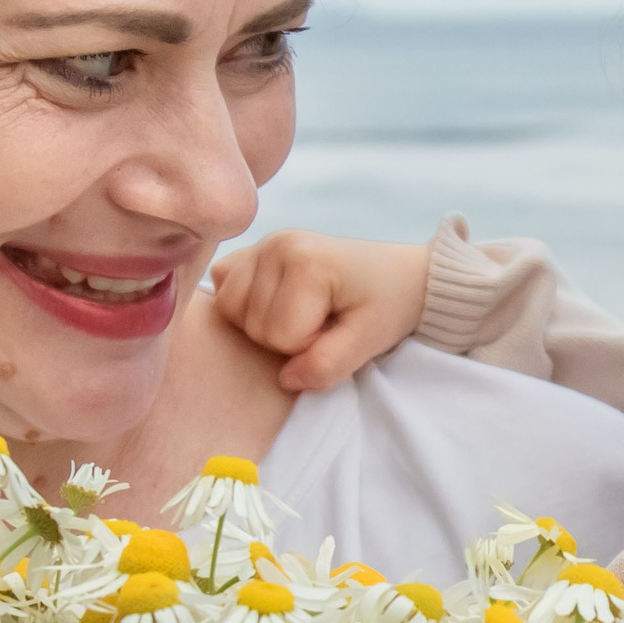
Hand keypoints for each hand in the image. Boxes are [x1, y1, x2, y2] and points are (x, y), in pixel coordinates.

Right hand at [209, 231, 432, 392]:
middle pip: (252, 325)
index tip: (338, 328)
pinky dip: (244, 302)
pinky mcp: (254, 249)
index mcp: (306, 262)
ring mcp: (263, 243)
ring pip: (230, 309)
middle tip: (325, 320)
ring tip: (304, 311)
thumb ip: (328, 365)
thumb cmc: (388, 305)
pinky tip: (276, 300)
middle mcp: (276, 244)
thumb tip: (285, 379)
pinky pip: (223, 286)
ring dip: (264, 322)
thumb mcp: (369, 340)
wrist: (400, 275)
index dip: (309, 346)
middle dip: (288, 337)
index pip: (279, 337)